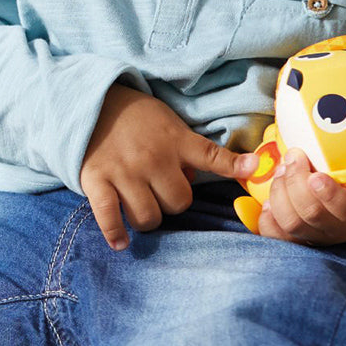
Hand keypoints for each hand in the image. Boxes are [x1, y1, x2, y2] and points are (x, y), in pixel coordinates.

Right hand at [81, 83, 257, 250]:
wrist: (92, 103)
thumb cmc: (137, 116)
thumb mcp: (169, 123)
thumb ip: (186, 149)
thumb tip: (194, 178)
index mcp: (176, 141)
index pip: (212, 156)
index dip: (234, 165)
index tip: (254, 168)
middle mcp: (154, 158)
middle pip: (179, 202)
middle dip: (174, 202)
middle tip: (163, 191)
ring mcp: (125, 172)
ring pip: (149, 216)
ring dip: (148, 218)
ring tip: (142, 206)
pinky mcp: (97, 181)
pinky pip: (110, 217)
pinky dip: (116, 233)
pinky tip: (122, 242)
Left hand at [257, 148, 345, 246]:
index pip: (345, 210)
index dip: (329, 195)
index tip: (316, 175)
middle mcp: (338, 229)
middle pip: (310, 214)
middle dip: (295, 184)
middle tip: (293, 156)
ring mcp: (317, 235)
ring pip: (290, 224)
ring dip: (280, 194)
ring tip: (283, 167)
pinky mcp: (300, 235)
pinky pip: (276, 234)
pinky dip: (267, 217)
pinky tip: (269, 195)